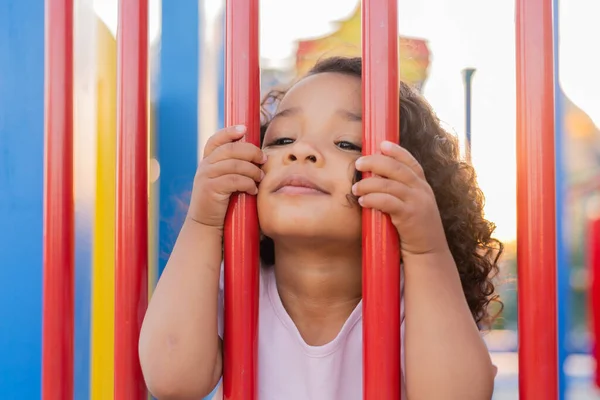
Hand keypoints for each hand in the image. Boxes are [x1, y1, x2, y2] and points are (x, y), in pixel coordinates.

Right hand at [188, 125, 265, 229]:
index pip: (216, 140)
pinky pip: (234, 180)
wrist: (205, 224)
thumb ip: (233, 167)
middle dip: (251, 152)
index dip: (229, 132)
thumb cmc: (221, 203)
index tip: (244, 129)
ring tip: (260, 178)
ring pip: (235, 164)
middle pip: (230, 149)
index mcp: (207, 161)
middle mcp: (205, 166)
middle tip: (264, 160)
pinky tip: (253, 190)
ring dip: (252, 170)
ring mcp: (206, 176)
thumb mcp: (223, 180)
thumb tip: (257, 155)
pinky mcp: (211, 189)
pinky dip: (247, 183)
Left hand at [352, 141, 447, 257]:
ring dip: (368, 184)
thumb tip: (376, 179)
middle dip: (375, 162)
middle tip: (358, 163)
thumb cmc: (414, 230)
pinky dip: (372, 199)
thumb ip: (400, 192)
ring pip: (389, 184)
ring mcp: (417, 202)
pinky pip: (387, 202)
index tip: (380, 144)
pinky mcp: (410, 216)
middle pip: (396, 168)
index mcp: (422, 186)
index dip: (396, 151)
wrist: (428, 253)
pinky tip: (362, 201)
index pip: (410, 162)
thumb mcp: (412, 206)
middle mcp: (422, 190)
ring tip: (355, 188)